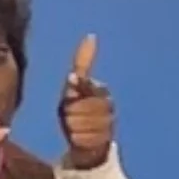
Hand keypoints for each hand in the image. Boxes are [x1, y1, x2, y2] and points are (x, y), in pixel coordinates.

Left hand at [59, 34, 113, 169]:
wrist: (86, 142)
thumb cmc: (77, 110)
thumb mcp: (75, 87)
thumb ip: (82, 65)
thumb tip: (91, 36)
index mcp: (103, 90)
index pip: (87, 85)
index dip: (75, 89)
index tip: (69, 89)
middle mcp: (109, 106)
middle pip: (79, 107)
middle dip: (70, 112)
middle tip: (70, 116)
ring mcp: (108, 124)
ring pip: (80, 123)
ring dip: (72, 126)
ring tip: (75, 127)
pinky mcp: (105, 141)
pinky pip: (83, 139)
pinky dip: (76, 139)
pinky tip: (79, 139)